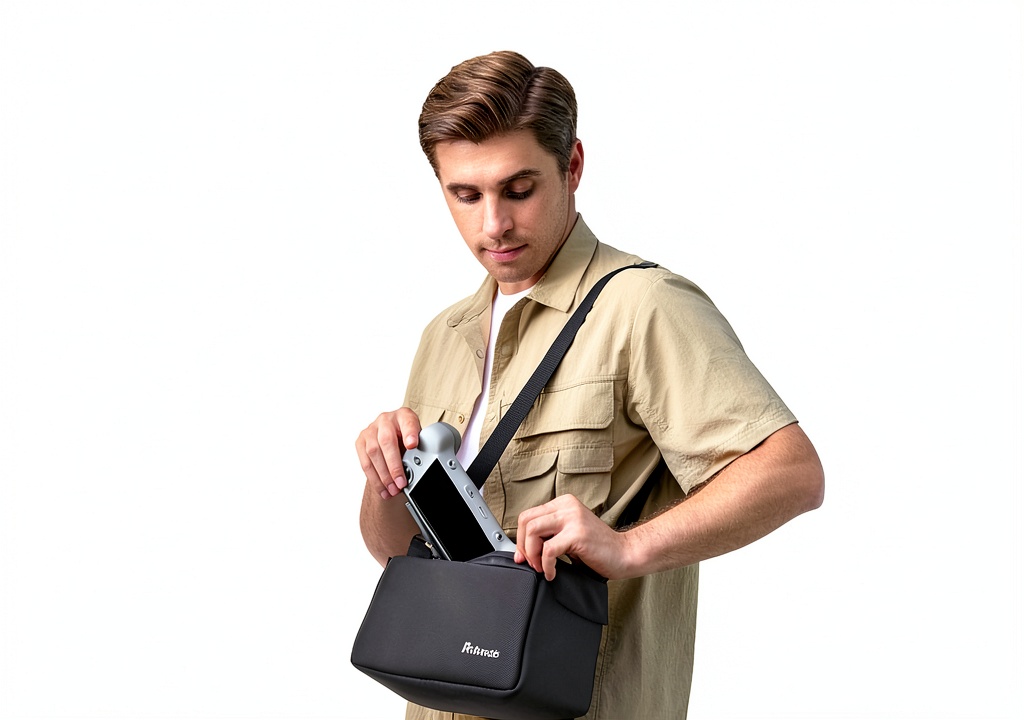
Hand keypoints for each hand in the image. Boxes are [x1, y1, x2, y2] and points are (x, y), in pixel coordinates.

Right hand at [355, 408, 421, 499]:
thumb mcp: (418, 439)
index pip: (407, 422)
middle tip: (401, 482)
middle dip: (394, 465)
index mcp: (403, 416)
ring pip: (373, 453)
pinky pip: (365, 462)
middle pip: (387, 441)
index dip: (410, 433)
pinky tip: (383, 489)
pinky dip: (374, 479)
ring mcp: (371, 430)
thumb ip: (420, 449)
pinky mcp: (360, 441)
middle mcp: (385, 420)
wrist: (392, 436)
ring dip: (383, 476)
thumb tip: (421, 467)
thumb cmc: (406, 438)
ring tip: (392, 490)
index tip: (412, 445)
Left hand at [514, 494, 630, 580]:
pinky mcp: (577, 534)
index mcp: (563, 503)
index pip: (528, 515)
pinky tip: (552, 573)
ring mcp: (573, 518)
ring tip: (542, 567)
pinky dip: (546, 566)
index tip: (522, 556)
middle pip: (526, 521)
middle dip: (523, 546)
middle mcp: (567, 506)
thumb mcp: (569, 534)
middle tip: (532, 563)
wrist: (625, 554)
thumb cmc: (599, 548)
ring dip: (532, 554)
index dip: (519, 538)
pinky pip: (548, 550)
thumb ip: (549, 534)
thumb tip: (522, 549)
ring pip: (532, 531)